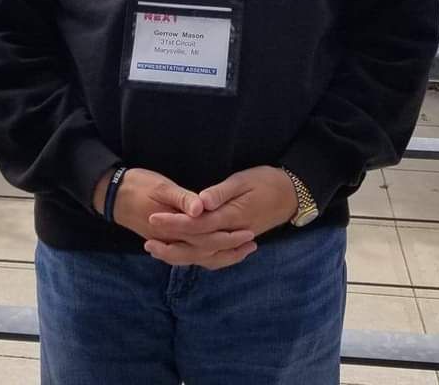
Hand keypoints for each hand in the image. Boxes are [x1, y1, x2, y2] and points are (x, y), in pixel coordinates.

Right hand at [91, 167, 256, 270]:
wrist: (113, 194)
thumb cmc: (138, 185)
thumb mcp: (161, 186)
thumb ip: (182, 199)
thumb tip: (202, 209)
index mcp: (173, 228)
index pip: (205, 238)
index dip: (228, 237)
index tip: (248, 232)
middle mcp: (171, 241)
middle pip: (205, 252)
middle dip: (230, 249)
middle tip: (252, 242)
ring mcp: (167, 243)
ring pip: (198, 258)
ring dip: (221, 256)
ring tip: (242, 251)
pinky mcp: (165, 241)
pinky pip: (189, 255)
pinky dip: (206, 256)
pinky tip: (216, 252)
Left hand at [145, 165, 295, 254]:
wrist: (291, 194)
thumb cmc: (265, 181)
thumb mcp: (243, 180)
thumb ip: (220, 193)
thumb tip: (200, 203)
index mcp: (230, 217)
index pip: (195, 225)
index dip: (173, 224)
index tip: (152, 220)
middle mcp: (231, 233)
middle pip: (196, 245)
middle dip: (171, 245)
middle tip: (147, 242)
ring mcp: (235, 240)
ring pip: (205, 256)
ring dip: (182, 255)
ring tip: (159, 251)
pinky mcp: (237, 240)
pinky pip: (216, 257)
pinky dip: (199, 258)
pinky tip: (186, 255)